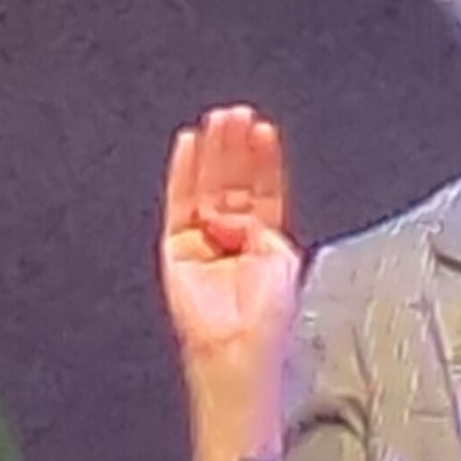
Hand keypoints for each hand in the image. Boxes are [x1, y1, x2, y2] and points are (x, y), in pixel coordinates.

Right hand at [160, 106, 304, 419]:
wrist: (238, 345)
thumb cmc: (266, 320)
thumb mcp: (282, 259)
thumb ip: (265, 224)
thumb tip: (245, 202)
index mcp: (264, 242)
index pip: (263, 190)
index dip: (263, 160)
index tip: (261, 130)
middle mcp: (233, 238)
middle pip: (233, 182)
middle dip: (235, 149)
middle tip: (236, 115)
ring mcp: (205, 240)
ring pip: (208, 186)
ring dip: (215, 152)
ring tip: (219, 121)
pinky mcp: (178, 246)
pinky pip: (179, 201)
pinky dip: (184, 172)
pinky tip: (190, 146)